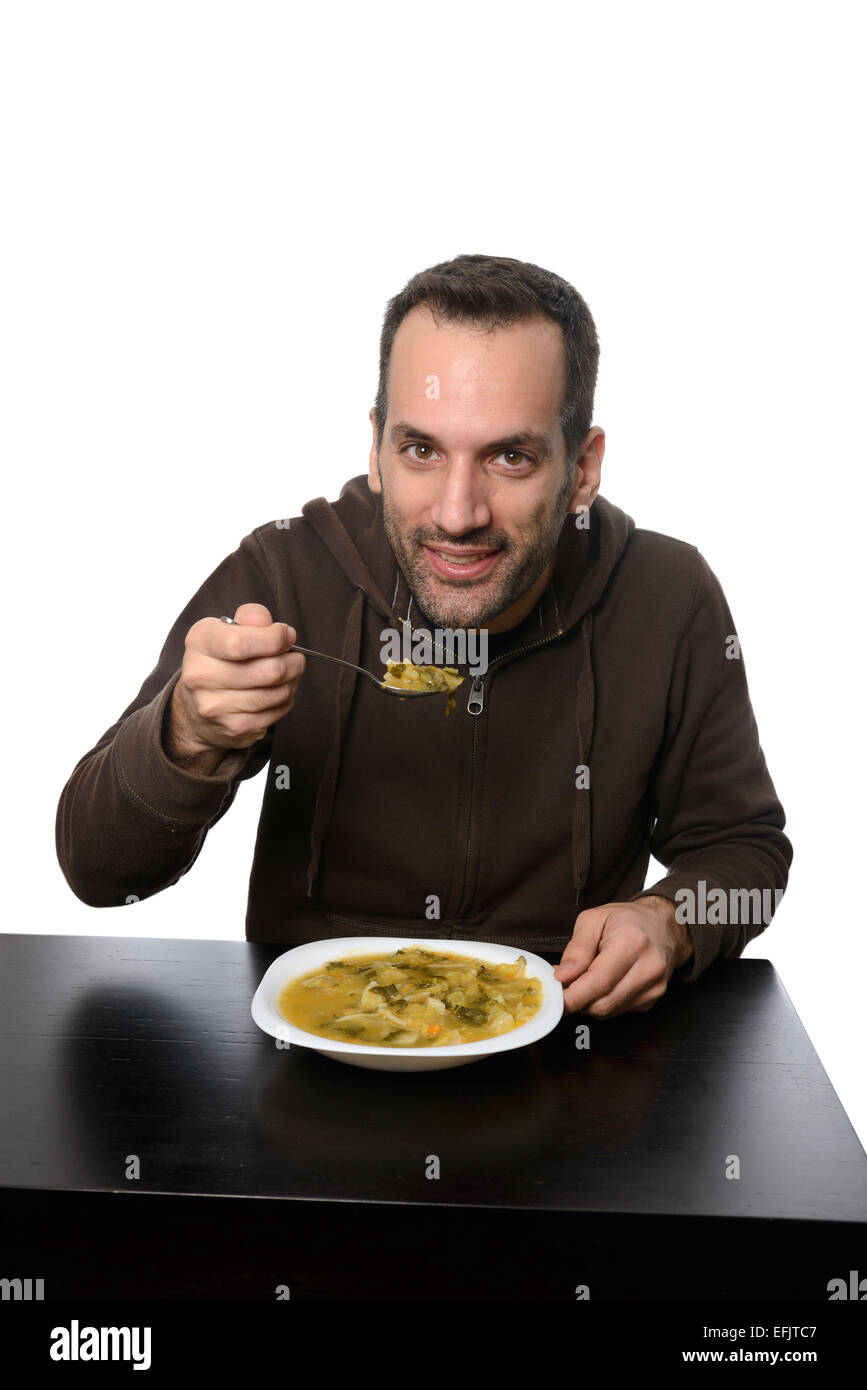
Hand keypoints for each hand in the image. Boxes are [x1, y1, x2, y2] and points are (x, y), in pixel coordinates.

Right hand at [165, 603, 304, 771]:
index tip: (286, 636)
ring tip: (288, 674)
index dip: (274, 638)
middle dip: (293, 662)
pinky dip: (286, 699)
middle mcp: (201, 675)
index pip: (240, 642)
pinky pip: (277, 710)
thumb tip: (266, 622)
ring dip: (292, 681)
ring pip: (277, 692)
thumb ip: (250, 617)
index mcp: (199, 642)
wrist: (197, 708)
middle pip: (268, 670)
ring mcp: (216, 705)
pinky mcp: (234, 727)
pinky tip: (278, 692)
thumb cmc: (220, 660)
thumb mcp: (227, 629)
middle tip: (295, 657)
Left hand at [553, 896, 692, 1016]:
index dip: (573, 996)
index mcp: (633, 942)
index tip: (555, 998)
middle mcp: (648, 968)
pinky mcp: (652, 1000)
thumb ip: (577, 949)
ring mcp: (654, 987)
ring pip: (609, 1011)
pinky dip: (603, 1001)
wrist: (664, 927)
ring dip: (589, 1002)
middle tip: (564, 985)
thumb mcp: (594, 919)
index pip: (599, 981)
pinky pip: (618, 1011)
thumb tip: (563, 975)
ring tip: (584, 979)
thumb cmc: (628, 920)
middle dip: (577, 999)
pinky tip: (602, 984)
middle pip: (603, 1002)